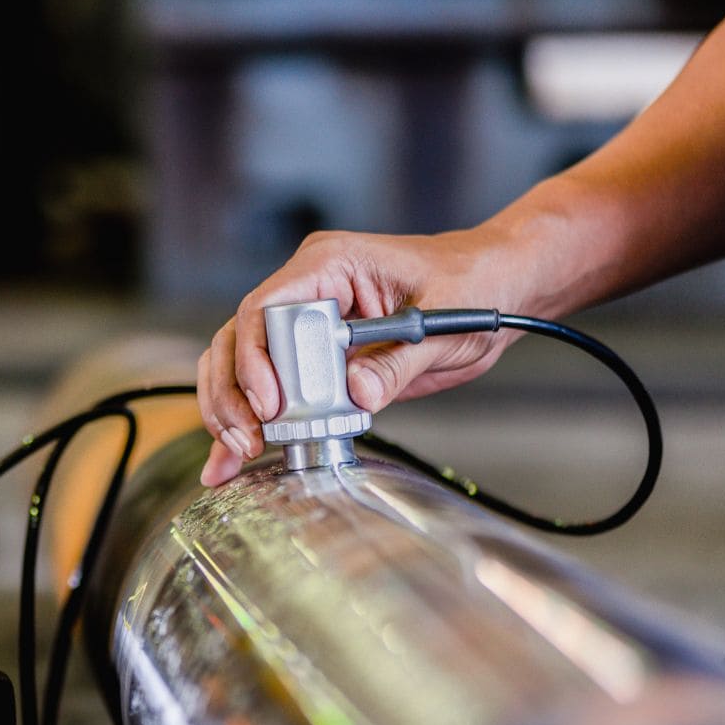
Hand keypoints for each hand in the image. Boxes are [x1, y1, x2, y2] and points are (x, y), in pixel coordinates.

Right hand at [196, 228, 536, 486]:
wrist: (497, 289)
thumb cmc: (475, 285)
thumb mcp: (444, 326)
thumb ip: (397, 362)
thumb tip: (357, 394)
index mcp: (330, 264)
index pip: (265, 307)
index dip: (257, 359)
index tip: (270, 405)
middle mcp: (306, 289)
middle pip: (236, 338)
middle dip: (232, 393)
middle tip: (247, 440)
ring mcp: (304, 322)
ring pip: (235, 362)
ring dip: (228, 409)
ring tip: (234, 453)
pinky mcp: (313, 356)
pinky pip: (266, 386)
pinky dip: (246, 421)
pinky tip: (227, 460)